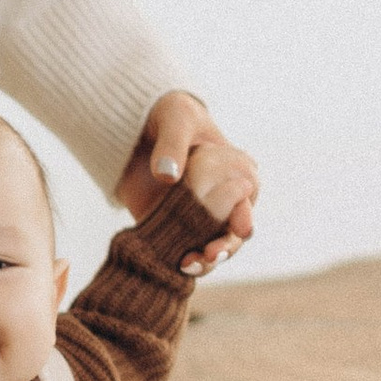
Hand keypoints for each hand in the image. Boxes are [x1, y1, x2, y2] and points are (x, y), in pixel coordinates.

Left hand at [118, 90, 258, 276]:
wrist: (133, 128)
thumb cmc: (168, 115)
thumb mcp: (174, 117)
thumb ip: (172, 144)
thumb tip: (168, 177)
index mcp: (237, 172)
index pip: (247, 197)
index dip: (244, 215)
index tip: (239, 227)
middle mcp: (224, 200)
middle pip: (233, 233)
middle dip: (225, 247)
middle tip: (211, 254)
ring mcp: (199, 218)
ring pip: (210, 247)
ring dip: (204, 261)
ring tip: (188, 265)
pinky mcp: (173, 228)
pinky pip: (182, 250)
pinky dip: (180, 261)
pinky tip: (174, 266)